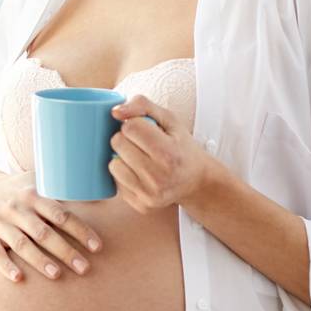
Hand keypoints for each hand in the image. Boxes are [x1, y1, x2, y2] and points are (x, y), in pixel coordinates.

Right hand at [0, 170, 102, 283]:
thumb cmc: (23, 191)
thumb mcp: (40, 181)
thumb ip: (64, 187)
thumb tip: (101, 191)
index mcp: (33, 195)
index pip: (60, 214)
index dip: (80, 231)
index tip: (97, 247)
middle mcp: (15, 209)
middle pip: (42, 232)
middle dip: (65, 251)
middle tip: (84, 268)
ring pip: (20, 244)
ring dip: (39, 261)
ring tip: (57, 275)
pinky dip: (5, 267)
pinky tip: (19, 279)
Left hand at [107, 94, 211, 211]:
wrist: (197, 181)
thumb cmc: (181, 147)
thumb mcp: (170, 120)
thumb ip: (143, 106)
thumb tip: (115, 111)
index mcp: (168, 152)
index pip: (130, 127)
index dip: (134, 124)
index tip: (145, 129)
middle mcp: (158, 176)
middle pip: (118, 143)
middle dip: (126, 138)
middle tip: (142, 143)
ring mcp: (149, 193)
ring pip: (113, 164)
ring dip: (122, 157)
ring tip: (140, 158)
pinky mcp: (141, 205)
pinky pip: (116, 182)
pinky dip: (124, 174)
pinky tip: (140, 173)